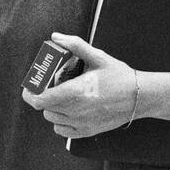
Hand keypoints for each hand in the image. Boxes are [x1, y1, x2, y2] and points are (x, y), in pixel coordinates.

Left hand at [21, 33, 136, 139]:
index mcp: (76, 92)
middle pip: (44, 108)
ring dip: (52, 108)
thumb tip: (55, 37)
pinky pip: (62, 130)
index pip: (41, 99)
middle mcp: (76, 111)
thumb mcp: (97, 57)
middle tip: (51, 86)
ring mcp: (81, 124)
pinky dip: (61, 121)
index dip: (30, 93)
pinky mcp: (87, 132)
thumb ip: (75, 46)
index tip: (30, 86)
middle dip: (44, 96)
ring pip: (52, 119)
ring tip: (62, 97)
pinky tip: (69, 110)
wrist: (139, 96)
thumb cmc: (118, 75)